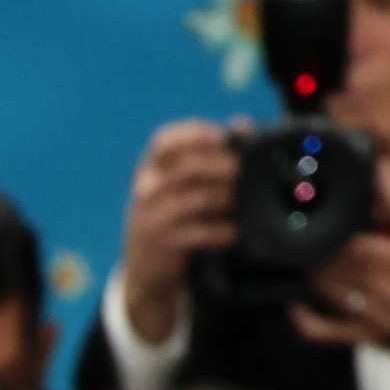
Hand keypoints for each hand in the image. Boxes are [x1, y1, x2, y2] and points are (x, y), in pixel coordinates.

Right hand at [112, 118, 241, 351]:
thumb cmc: (172, 214)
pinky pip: (199, 233)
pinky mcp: (163, 244)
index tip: (221, 136)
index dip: (194, 134)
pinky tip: (231, 232)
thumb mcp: (180, 183)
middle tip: (239, 170)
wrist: (145, 266)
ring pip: (196, 199)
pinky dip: (222, 231)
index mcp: (150, 168)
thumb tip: (243, 124)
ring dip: (224, 198)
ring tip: (234, 202)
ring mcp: (152, 218)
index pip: (165, 141)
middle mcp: (146, 190)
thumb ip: (210, 153)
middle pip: (187, 167)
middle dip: (220, 165)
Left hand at [291, 173, 389, 385]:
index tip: (313, 216)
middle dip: (314, 250)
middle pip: (331, 265)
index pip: (351, 243)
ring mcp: (370, 316)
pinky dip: (302, 318)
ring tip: (300, 258)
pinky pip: (320, 331)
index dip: (328, 231)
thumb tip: (379, 168)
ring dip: (309, 273)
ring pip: (323, 291)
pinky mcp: (359, 336)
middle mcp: (385, 288)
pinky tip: (294, 302)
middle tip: (301, 235)